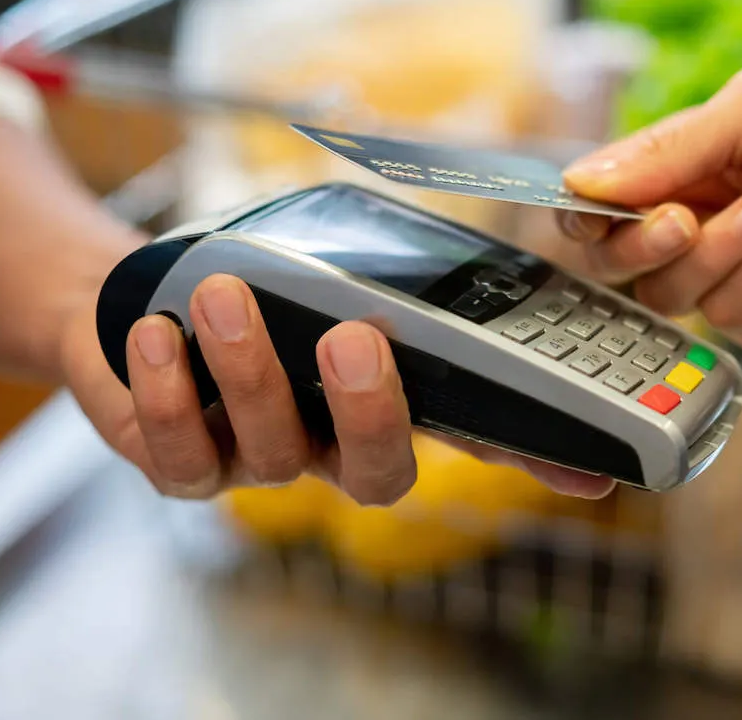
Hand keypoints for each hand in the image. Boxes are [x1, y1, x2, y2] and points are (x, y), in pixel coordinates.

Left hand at [61, 273, 612, 503]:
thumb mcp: (334, 267)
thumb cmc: (259, 280)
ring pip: (276, 449)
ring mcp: (263, 463)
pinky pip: (181, 457)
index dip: (537, 462)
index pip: (480, 439)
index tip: (595, 475)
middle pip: (381, 474)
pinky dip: (168, 394)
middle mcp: (338, 448)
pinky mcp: (184, 465)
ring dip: (252, 368)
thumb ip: (397, 282)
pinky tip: (161, 334)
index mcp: (394, 403)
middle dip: (370, 411)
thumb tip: (469, 266)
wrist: (146, 298)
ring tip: (225, 295)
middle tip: (353, 336)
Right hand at [559, 68, 741, 353]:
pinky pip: (726, 310)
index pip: (602, 197)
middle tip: (683, 220)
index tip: (590, 206)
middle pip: (613, 257)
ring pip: (666, 290)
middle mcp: (694, 222)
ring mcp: (725, 275)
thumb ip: (669, 147)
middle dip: (639, 241)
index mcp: (684, 166)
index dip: (586, 206)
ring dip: (722, 247)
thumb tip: (581, 181)